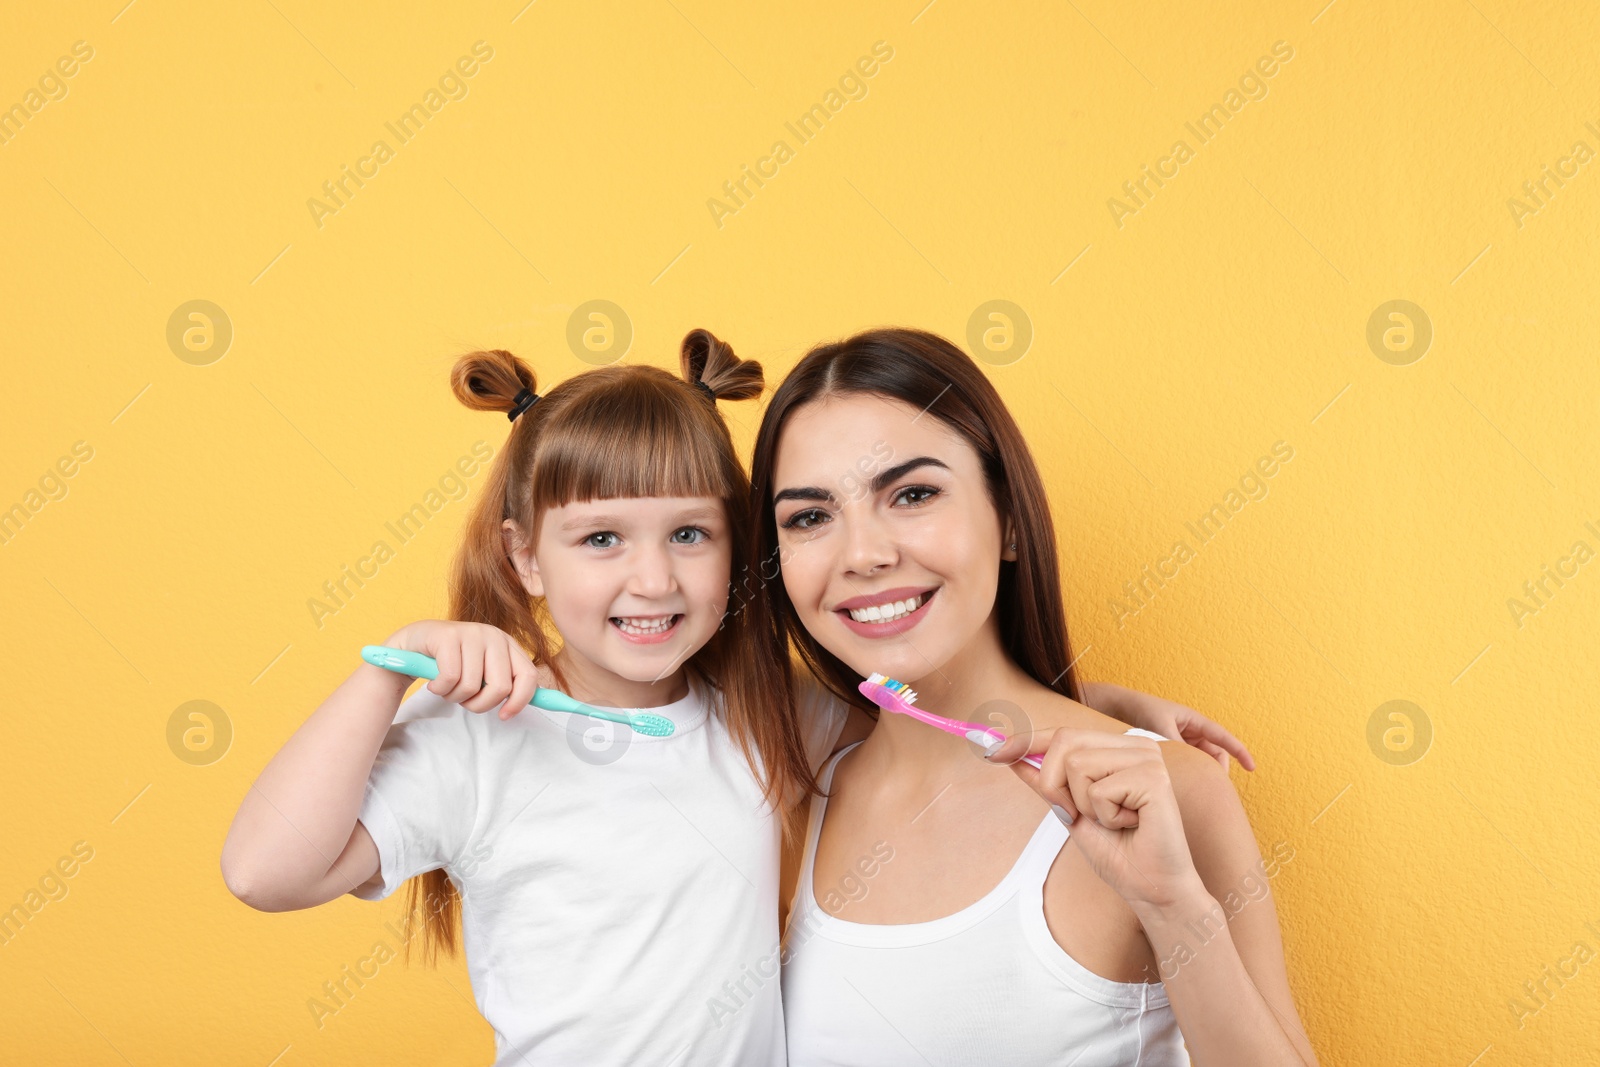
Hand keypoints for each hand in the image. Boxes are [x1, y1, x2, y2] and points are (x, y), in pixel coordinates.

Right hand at [384, 620, 540, 719]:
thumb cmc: (451, 664)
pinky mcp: (448, 636)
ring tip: (447, 688)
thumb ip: (506, 683)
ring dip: (455, 697)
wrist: (413, 645)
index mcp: (508, 645)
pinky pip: (450, 679)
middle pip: (501, 687)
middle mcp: (494, 635)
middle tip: (464, 700)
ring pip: (472, 686)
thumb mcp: (483, 673)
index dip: (519, 701)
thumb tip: (540, 702)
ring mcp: (472, 633)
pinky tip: (434, 682)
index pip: (529, 676)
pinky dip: (440, 689)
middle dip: (480, 704)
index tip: (504, 716)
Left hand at [987, 727, 1207, 911]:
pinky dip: (1104, 816)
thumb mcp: (1070, 812)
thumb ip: (1046, 782)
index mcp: (1118, 748)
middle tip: (1079, 814)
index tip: (991, 750)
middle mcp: (1135, 745)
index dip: (1025, 740)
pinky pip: (1098, 790)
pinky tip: (1130, 824)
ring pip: (1077, 764)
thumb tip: (1009, 755)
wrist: (1152, 888)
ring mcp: (1148, 758)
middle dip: (1055, 784)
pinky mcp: (1154, 777)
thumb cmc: (1119, 852)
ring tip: (1112, 820)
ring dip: (1082, 804)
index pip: (1063, 732)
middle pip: (1064, 741)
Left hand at [1082, 682, 1256, 771]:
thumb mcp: (1158, 726)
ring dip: (1200, 772)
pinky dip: (1186, 773)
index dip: (1239, 751)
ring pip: (1199, 760)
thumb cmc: (1137, 710)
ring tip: (1195, 789)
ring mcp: (1178, 740)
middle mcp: (1188, 730)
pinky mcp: (1167, 749)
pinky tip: (1178, 786)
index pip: (1222, 737)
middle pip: (1213, 752)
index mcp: (1192, 720)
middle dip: (1216, 768)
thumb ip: (1175, 744)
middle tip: (1213, 788)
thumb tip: (1192, 766)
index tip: (1252, 767)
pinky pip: (1184, 762)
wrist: (1113, 705)